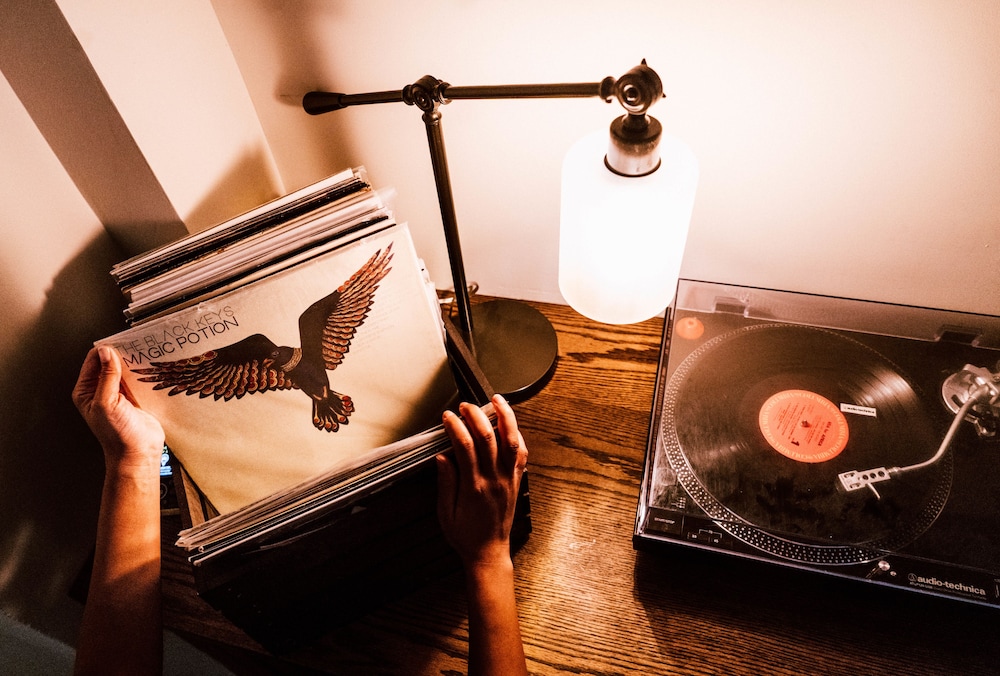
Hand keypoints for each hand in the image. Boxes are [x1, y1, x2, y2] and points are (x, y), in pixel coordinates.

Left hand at [72, 346, 163, 471]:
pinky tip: (151, 369)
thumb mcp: (107, 402)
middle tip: (136, 347)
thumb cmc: (117, 434)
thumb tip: (105, 352)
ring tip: (145, 356)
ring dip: (134, 363)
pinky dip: (144, 372)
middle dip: (122, 354)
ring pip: (125, 369)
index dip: (106, 350)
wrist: (138, 453)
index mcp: (86, 391)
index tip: (120, 343)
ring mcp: (119, 393)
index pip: (93, 361)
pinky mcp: (135, 397)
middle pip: (110, 362)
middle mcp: (101, 390)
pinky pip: (138, 379)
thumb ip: (106, 376)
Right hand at [436, 394, 527, 569]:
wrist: (489, 553)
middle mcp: (494, 480)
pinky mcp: (516, 481)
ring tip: (497, 400)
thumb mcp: (446, 513)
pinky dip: (517, 435)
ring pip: (510, 441)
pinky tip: (510, 424)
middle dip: (476, 416)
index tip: (447, 417)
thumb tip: (442, 457)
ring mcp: (509, 479)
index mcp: (474, 487)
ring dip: (505, 418)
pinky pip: (521, 454)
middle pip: (488, 438)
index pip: (465, 447)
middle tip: (465, 406)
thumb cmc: (465, 535)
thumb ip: (446, 483)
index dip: (456, 427)